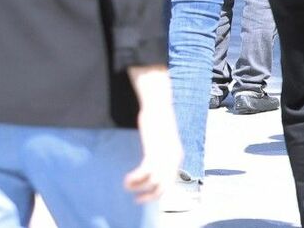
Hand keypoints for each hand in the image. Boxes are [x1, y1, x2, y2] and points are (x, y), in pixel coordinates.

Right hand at [124, 67, 180, 203]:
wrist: (158, 104)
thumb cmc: (158, 119)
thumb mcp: (161, 139)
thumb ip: (159, 150)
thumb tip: (153, 160)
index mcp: (176, 157)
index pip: (170, 182)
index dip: (158, 192)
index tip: (144, 194)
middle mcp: (173, 159)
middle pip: (164, 187)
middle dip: (149, 196)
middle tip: (137, 199)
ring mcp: (164, 156)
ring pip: (154, 183)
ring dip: (139, 188)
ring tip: (127, 184)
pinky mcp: (153, 151)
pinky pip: (145, 173)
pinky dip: (135, 179)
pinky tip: (127, 179)